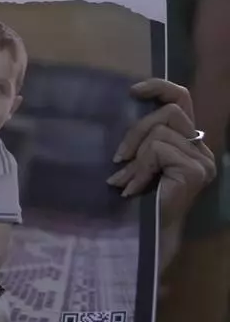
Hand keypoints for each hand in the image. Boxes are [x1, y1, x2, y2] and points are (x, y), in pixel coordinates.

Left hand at [107, 79, 217, 227]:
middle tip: (118, 158)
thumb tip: (127, 108)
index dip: (160, 88)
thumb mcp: (137, 160)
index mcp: (188, 142)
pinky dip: (140, 167)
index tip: (133, 90)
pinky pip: (158, 150)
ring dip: (136, 157)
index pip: (182, 100)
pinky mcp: (195, 170)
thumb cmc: (138, 199)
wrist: (147, 233)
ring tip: (125, 180)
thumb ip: (141, 139)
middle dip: (136, 132)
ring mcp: (202, 160)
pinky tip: (133, 188)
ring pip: (160, 133)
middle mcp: (201, 148)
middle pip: (169, 113)